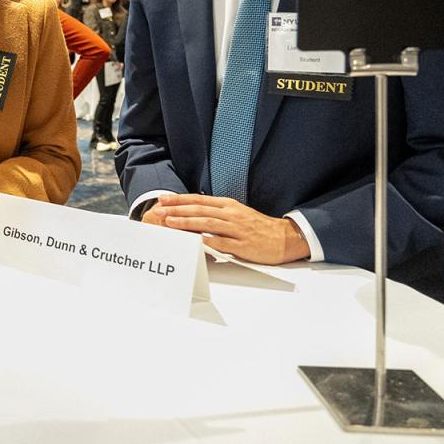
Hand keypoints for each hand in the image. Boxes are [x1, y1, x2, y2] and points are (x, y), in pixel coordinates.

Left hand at [146, 194, 309, 264]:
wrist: (284, 238)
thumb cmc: (257, 227)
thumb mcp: (236, 213)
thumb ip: (216, 212)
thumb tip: (194, 211)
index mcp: (228, 205)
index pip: (199, 199)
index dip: (179, 199)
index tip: (163, 199)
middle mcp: (231, 214)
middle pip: (199, 209)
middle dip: (177, 210)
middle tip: (159, 210)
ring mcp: (237, 229)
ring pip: (207, 223)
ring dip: (187, 222)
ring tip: (170, 222)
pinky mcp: (242, 244)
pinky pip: (222, 242)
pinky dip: (206, 241)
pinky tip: (193, 241)